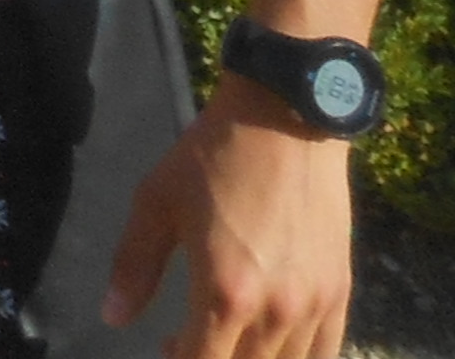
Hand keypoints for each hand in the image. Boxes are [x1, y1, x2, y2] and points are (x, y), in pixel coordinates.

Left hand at [104, 86, 356, 356]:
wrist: (286, 119)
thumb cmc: (214, 156)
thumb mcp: (157, 201)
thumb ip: (134, 264)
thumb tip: (113, 316)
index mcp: (225, 292)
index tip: (165, 346)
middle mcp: (275, 311)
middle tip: (187, 341)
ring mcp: (314, 305)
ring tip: (225, 339)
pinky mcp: (340, 291)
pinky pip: (325, 352)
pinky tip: (271, 344)